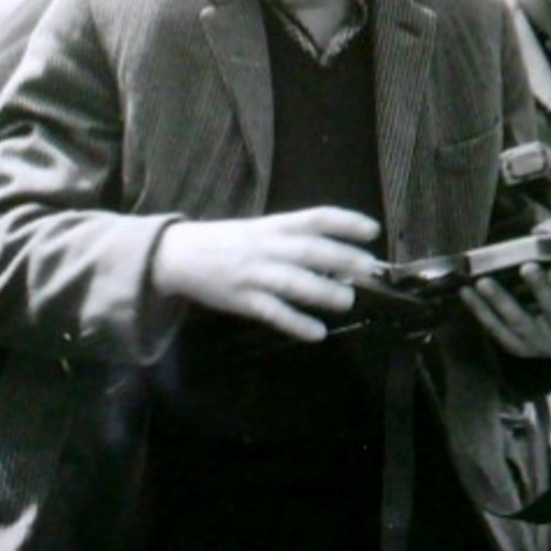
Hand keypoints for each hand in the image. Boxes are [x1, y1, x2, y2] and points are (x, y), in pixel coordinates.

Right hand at [152, 207, 381, 341]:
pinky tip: (317, 333)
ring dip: (322, 291)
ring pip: (292, 282)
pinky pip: (272, 312)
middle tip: (368, 267)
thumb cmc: (227, 242)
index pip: (314, 217)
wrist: (178, 254)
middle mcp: (265, 246)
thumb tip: (338, 255)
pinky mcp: (241, 300)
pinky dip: (296, 323)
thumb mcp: (260, 230)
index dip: (344, 222)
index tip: (372, 229)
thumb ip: (293, 240)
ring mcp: (253, 274)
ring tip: (347, 301)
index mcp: (273, 225)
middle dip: (340, 257)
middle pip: (308, 249)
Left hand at [457, 262, 550, 358]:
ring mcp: (543, 343)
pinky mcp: (520, 348)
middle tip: (526, 268)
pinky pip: (498, 331)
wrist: (550, 319)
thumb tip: (541, 231)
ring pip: (522, 324)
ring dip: (502, 302)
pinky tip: (466, 293)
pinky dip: (482, 312)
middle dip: (541, 291)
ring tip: (483, 282)